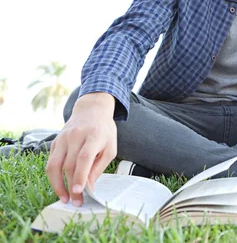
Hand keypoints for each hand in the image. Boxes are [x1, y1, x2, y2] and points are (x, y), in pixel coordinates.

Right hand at [46, 92, 116, 206]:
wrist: (91, 110)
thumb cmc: (104, 131)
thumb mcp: (110, 147)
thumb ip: (99, 167)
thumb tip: (89, 187)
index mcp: (93, 136)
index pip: (83, 158)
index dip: (80, 176)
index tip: (78, 192)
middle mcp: (75, 136)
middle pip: (68, 165)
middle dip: (70, 186)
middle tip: (76, 202)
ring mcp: (62, 138)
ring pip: (54, 165)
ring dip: (57, 185)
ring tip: (64, 198)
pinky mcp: (54, 142)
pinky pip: (51, 162)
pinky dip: (54, 176)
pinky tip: (61, 185)